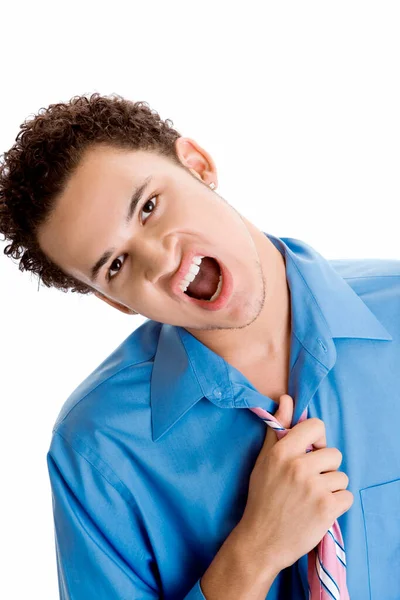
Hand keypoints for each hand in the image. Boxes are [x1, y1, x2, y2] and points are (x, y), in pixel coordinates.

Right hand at [235, 394, 353, 575]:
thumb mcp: (264, 459)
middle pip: (334, 453)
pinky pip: (347, 496)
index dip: (318, 439)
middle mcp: (298, 466)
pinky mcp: (326, 508)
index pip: (316, 426)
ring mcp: (313, 488)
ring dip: (331, 488)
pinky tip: (319, 510)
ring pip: (342, 477)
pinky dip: (337, 505)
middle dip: (326, 468)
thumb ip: (278, 428)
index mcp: (282, 451)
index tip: (310, 453)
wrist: (261, 540)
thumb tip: (287, 398)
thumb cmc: (262, 497)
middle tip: (309, 482)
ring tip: (312, 498)